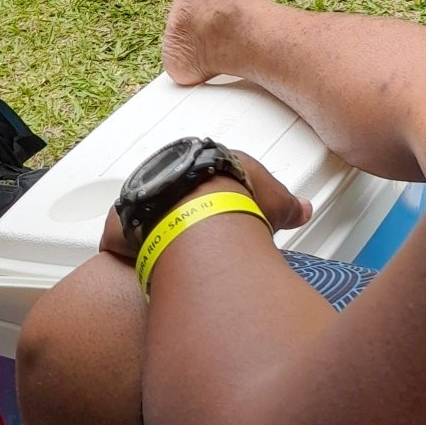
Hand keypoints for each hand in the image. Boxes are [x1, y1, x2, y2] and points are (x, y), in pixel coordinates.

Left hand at [99, 150, 310, 261]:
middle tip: (196, 236)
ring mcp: (148, 193)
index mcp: (210, 162)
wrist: (200, 215)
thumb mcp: (277, 202)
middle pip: (176, 191)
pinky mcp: (126, 220)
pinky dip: (128, 248)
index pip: (212, 176)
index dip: (218, 195)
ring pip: (149, 208)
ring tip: (171, 251)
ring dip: (156, 226)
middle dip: (184, 211)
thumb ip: (290, 206)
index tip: (221, 213)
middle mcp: (175, 173)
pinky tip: (140, 261)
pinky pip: (122, 234)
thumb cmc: (239, 202)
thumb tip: (304, 208)